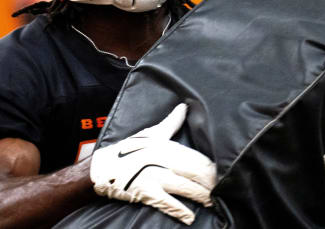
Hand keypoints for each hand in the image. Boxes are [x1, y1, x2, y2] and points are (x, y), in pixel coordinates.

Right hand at [90, 103, 215, 224]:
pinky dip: (182, 212)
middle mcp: (165, 160)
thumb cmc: (128, 150)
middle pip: (197, 173)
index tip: (222, 174)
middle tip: (221, 191)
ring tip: (211, 203)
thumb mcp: (151, 133)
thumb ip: (171, 122)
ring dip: (202, 197)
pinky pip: (169, 203)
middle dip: (211, 183)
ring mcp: (156, 177)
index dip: (211, 168)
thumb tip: (184, 107)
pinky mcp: (147, 193)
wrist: (102, 168)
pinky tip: (190, 217)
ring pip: (188, 188)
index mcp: (168, 146)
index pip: (198, 158)